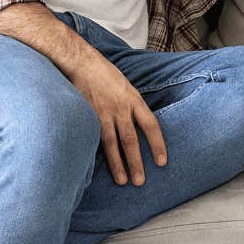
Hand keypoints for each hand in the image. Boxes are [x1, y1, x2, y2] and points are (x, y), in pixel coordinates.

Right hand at [65, 52, 167, 186]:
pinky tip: (97, 168)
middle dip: (136, 162)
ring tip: (122, 181)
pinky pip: (93, 139)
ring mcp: (102, 113)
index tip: (162, 162)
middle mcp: (120, 108)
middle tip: (140, 181)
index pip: (150, 125)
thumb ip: (132, 106)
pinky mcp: (87, 116)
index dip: (158, 144)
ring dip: (117, 164)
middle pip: (131, 139)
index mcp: (133, 99)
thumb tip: (138, 126)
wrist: (81, 62)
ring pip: (111, 143)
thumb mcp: (126, 87)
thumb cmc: (104, 74)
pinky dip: (96, 154)